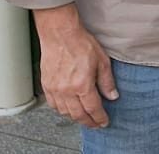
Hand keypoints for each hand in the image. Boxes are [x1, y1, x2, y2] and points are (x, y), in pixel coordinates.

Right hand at [33, 3, 117, 127]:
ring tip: (83, 117)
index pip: (93, 109)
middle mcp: (66, 90)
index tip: (104, 122)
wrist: (60, 34)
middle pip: (78, 115)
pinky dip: (62, 110)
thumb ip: (107, 81)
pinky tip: (68, 108)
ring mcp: (54, 89)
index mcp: (82, 85)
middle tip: (95, 123)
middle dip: (88, 122)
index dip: (99, 118)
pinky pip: (53, 105)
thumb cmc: (80, 43)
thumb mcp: (102, 60)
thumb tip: (112, 95)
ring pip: (65, 112)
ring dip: (75, 117)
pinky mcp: (46, 86)